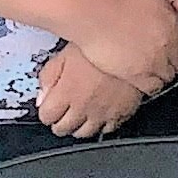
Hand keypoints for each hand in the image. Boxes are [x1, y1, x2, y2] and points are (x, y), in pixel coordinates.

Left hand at [35, 49, 149, 138]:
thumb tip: (42, 93)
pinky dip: (101, 124)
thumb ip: (49, 75)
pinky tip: (100, 112)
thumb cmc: (101, 43)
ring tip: (79, 113)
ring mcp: (103, 113)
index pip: (46, 116)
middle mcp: (83, 107)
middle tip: (61, 111)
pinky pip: (108, 129)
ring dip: (78, 126)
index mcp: (66, 92)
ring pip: (84, 133)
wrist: (134, 46)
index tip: (49, 104)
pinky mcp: (122, 113)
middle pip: (63, 128)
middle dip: (59, 121)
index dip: (46, 110)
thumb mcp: (66, 52)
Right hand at [67, 0, 177, 95]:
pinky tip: (145, 79)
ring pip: (169, 76)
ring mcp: (153, 62)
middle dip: (176, 60)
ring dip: (164, 72)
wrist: (91, 12)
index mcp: (174, 24)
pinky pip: (154, 88)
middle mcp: (168, 45)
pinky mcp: (136, 75)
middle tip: (166, 58)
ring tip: (155, 68)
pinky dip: (153, 85)